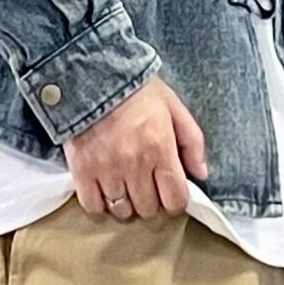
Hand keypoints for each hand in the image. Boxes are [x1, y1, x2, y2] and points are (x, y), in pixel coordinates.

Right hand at [62, 76, 209, 221]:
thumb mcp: (173, 107)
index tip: (170, 191)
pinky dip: (99, 203)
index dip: (175, 200)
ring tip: (125, 186)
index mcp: (161, 149)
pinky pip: (92, 205)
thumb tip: (201, 174)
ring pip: (122, 211)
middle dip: (151, 200)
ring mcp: (106, 170)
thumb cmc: (136, 89)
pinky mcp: (81, 171)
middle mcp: (135, 165)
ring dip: (126, 203)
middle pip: (148, 209)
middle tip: (146, 185)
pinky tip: (104, 189)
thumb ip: (192, 142)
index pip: (175, 199)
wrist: (91, 74)